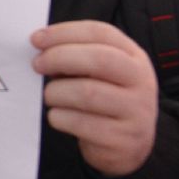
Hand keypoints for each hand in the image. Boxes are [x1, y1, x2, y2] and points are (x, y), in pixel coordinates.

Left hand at [32, 20, 158, 176]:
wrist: (126, 146)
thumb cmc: (102, 100)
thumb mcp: (98, 74)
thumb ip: (76, 56)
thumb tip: (40, 46)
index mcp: (134, 57)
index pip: (101, 33)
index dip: (65, 32)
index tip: (36, 39)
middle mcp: (142, 81)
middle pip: (99, 59)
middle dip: (60, 57)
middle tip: (37, 65)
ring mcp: (137, 112)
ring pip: (87, 93)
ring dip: (56, 92)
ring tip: (49, 96)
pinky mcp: (123, 139)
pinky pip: (82, 123)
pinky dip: (60, 117)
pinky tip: (57, 116)